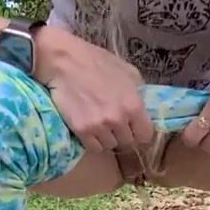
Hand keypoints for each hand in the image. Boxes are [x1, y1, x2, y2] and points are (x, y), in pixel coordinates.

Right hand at [33, 26, 154, 151]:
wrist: (64, 62)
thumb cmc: (97, 62)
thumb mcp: (128, 71)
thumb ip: (139, 93)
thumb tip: (144, 108)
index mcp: (134, 105)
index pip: (145, 135)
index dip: (140, 131)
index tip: (134, 127)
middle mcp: (118, 119)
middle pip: (127, 142)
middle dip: (123, 133)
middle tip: (114, 123)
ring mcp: (99, 126)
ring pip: (110, 146)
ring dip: (107, 137)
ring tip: (100, 123)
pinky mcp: (81, 130)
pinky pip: (94, 147)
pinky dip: (93, 141)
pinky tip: (90, 128)